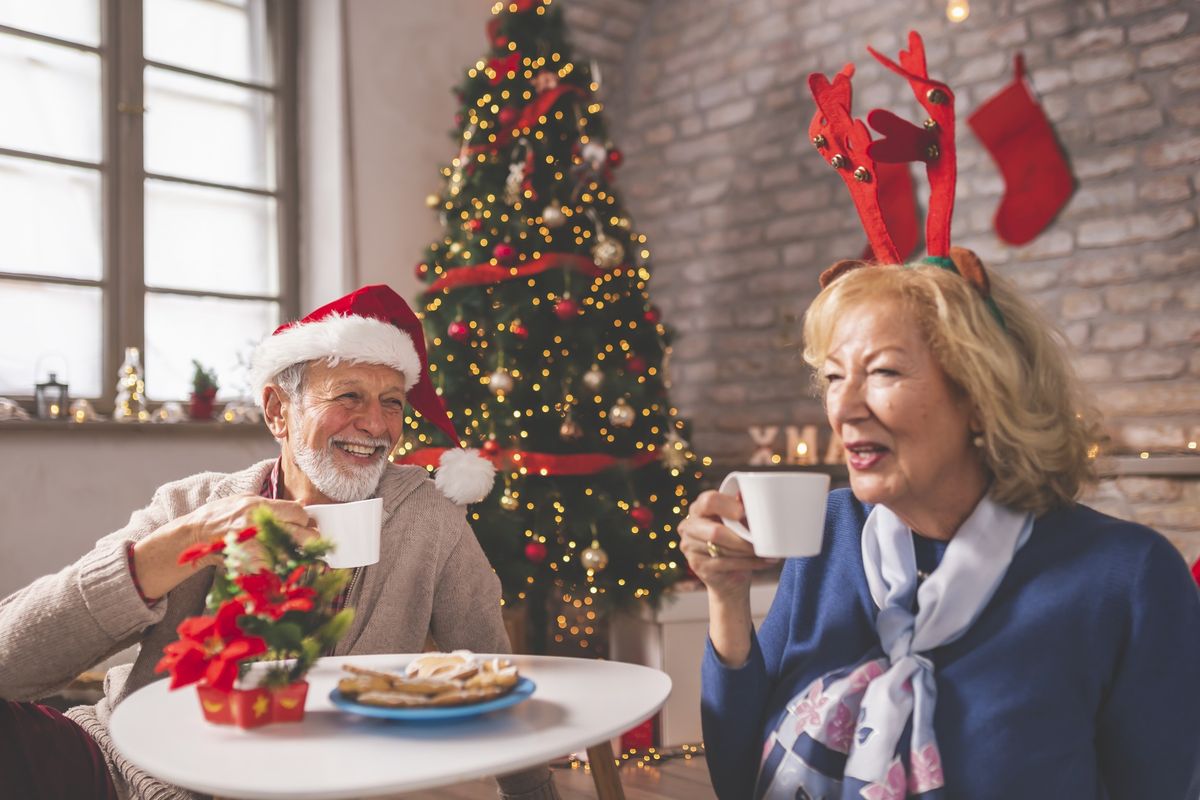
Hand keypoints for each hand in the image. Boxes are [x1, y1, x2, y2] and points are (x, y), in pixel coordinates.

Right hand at [133, 495, 319, 599]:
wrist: (194, 537)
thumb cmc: (219, 515)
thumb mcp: (245, 499)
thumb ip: (273, 504)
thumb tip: (300, 505)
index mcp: (258, 507)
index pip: (298, 513)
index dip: (303, 518)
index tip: (302, 522)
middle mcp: (258, 527)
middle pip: (302, 535)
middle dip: (310, 538)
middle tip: (310, 540)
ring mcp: (255, 548)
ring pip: (292, 554)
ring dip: (296, 554)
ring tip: (292, 552)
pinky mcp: (250, 565)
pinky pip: (276, 568)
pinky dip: (280, 567)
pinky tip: (278, 562)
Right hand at [679, 490, 777, 599]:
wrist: (728, 575)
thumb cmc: (735, 541)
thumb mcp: (738, 523)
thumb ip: (740, 510)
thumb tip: (745, 495)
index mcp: (698, 508)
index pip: (708, 501)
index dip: (727, 506)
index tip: (744, 513)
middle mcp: (689, 525)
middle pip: (715, 532)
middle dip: (742, 539)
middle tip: (763, 541)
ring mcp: (690, 546)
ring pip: (723, 549)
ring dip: (749, 552)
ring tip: (768, 552)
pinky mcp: (696, 565)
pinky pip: (726, 563)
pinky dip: (749, 563)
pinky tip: (764, 562)